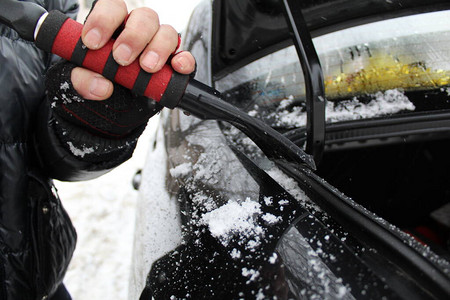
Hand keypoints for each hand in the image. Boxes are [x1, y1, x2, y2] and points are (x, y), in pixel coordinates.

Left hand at [70, 0, 195, 100]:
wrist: (109, 111)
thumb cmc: (93, 85)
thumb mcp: (74, 83)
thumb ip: (80, 80)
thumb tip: (101, 86)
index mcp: (112, 27)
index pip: (112, 7)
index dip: (103, 20)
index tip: (93, 42)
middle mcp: (137, 32)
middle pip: (145, 17)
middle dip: (134, 36)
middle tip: (122, 58)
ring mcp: (157, 48)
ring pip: (167, 33)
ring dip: (158, 48)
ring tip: (147, 67)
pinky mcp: (172, 67)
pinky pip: (184, 57)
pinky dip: (184, 61)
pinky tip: (176, 67)